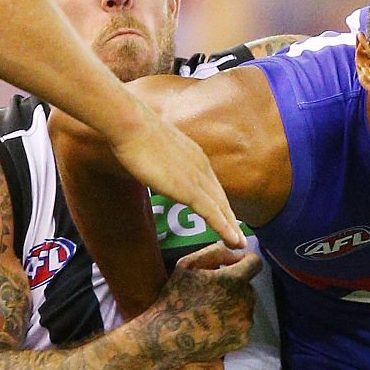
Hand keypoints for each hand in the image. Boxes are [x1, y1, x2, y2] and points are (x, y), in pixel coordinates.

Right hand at [111, 102, 245, 248]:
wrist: (132, 125)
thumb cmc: (134, 131)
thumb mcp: (153, 145)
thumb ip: (159, 157)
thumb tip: (151, 162)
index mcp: (194, 156)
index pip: (211, 184)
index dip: (219, 202)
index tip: (224, 215)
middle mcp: (201, 166)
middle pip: (220, 197)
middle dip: (229, 218)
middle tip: (237, 235)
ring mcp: (196, 178)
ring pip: (220, 207)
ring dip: (231, 228)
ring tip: (237, 244)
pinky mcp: (188, 189)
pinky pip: (211, 213)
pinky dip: (224, 228)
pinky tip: (232, 240)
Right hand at [148, 243, 261, 361]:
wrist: (167, 338)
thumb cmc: (175, 297)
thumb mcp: (188, 264)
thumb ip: (216, 252)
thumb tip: (236, 254)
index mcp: (235, 279)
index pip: (255, 263)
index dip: (246, 261)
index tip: (234, 266)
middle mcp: (246, 300)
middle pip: (247, 286)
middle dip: (234, 286)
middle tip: (212, 293)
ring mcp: (245, 322)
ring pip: (245, 306)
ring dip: (233, 305)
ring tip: (210, 312)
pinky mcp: (242, 340)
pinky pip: (241, 325)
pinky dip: (231, 324)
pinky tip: (213, 326)